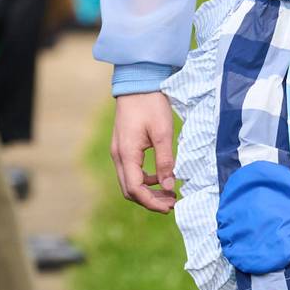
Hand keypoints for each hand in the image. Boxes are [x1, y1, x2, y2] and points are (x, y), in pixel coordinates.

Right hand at [111, 92, 175, 212]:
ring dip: (147, 191)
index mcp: (126, 154)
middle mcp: (118, 156)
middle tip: (171, 203)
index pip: (135, 189)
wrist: (137, 83)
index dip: (152, 202)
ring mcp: (118, 151)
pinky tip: (160, 177)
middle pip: (130, 190)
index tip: (170, 207)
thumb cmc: (151, 105)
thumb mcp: (163, 133)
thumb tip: (168, 187)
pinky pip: (131, 171)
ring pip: (129, 182)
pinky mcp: (123, 147)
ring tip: (169, 193)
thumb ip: (165, 161)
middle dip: (150, 200)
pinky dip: (144, 179)